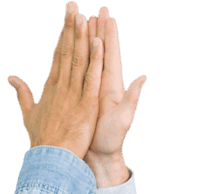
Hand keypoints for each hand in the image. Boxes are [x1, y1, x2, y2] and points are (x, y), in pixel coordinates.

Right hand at [9, 2, 103, 157]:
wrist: (49, 160)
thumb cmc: (41, 140)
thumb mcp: (28, 113)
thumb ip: (22, 93)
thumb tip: (11, 77)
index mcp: (50, 87)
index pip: (58, 56)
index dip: (63, 36)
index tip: (67, 19)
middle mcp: (61, 87)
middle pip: (67, 52)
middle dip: (70, 28)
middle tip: (72, 5)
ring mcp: (74, 94)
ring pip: (79, 60)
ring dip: (81, 37)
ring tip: (84, 16)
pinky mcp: (86, 104)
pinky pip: (91, 78)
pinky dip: (95, 60)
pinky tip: (98, 42)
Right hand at [85, 6, 146, 186]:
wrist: (98, 156)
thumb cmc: (112, 140)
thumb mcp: (124, 119)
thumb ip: (132, 98)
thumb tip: (142, 78)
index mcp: (112, 86)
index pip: (111, 54)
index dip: (110, 34)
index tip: (108, 16)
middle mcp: (102, 84)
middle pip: (100, 51)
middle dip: (97, 29)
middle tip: (95, 10)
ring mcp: (91, 90)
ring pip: (88, 59)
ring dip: (86, 39)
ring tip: (83, 21)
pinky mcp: (82, 97)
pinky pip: (78, 73)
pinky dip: (76, 59)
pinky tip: (72, 50)